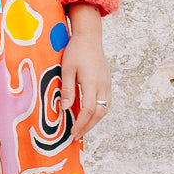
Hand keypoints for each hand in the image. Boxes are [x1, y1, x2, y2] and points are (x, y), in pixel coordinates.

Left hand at [61, 3, 110, 140]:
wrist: (89, 37)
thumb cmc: (75, 51)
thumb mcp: (66, 69)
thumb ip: (67, 89)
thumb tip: (66, 109)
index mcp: (92, 82)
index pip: (89, 110)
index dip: (81, 124)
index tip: (72, 133)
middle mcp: (103, 85)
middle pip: (99, 113)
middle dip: (88, 127)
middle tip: (76, 136)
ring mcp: (107, 84)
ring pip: (105, 109)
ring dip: (94, 121)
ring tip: (82, 128)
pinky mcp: (107, 82)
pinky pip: (106, 102)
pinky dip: (99, 112)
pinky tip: (90, 115)